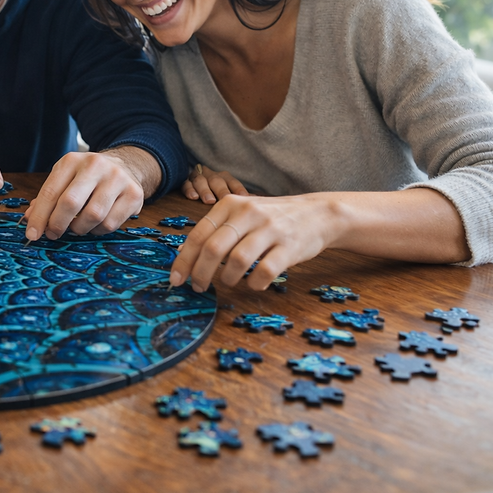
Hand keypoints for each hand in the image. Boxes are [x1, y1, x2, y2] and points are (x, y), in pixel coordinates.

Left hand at [24, 150, 145, 240]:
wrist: (125, 166)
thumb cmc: (87, 177)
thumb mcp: (64, 179)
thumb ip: (47, 198)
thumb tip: (30, 220)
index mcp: (72, 161)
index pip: (50, 192)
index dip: (39, 217)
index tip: (32, 235)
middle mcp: (95, 165)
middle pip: (71, 203)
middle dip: (57, 224)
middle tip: (53, 234)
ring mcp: (117, 179)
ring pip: (93, 216)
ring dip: (80, 228)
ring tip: (77, 226)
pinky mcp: (134, 194)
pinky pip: (110, 223)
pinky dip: (98, 230)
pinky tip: (95, 224)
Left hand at [169, 194, 334, 291]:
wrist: (317, 214)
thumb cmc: (271, 218)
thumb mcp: (241, 214)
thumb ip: (216, 230)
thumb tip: (185, 256)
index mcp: (230, 205)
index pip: (198, 235)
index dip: (184, 260)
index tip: (176, 279)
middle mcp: (248, 213)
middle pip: (213, 249)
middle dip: (200, 273)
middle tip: (198, 287)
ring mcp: (270, 229)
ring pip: (237, 261)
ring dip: (228, 278)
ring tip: (229, 282)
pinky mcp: (290, 247)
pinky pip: (264, 271)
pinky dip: (254, 283)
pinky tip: (254, 283)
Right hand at [183, 164, 248, 203]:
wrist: (199, 183)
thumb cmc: (217, 194)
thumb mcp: (230, 194)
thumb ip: (240, 198)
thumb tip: (255, 202)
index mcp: (224, 178)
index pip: (233, 182)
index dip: (238, 189)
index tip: (244, 198)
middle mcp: (212, 176)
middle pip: (217, 180)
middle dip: (221, 190)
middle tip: (225, 200)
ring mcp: (198, 178)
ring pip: (201, 181)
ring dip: (205, 190)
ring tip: (209, 201)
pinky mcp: (186, 182)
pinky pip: (186, 184)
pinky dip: (189, 189)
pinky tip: (193, 197)